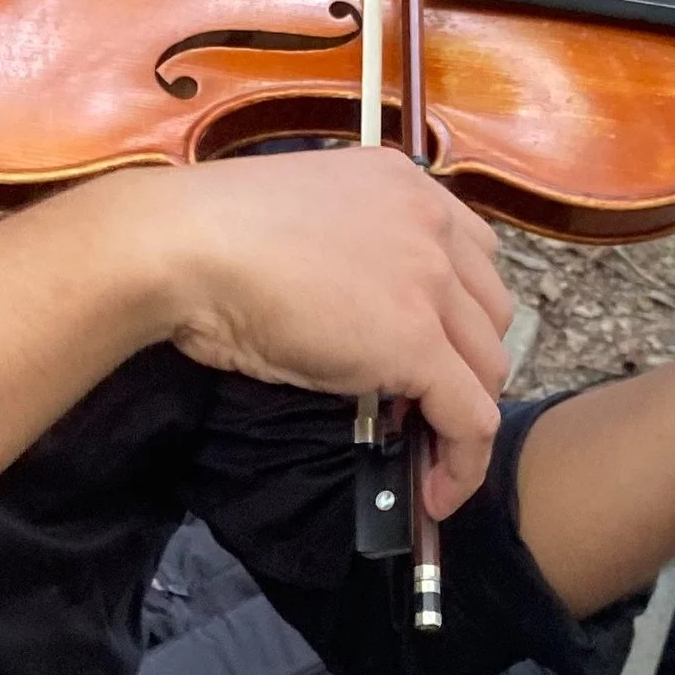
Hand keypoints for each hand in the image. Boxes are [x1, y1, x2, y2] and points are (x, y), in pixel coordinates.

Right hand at [97, 147, 513, 516]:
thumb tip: (358, 322)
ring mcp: (429, 282)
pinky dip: (462, 464)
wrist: (184, 245)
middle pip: (490, 311)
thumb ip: (352, 258)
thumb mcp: (305, 225)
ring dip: (465, 416)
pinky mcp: (415, 342)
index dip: (457, 313)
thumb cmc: (212, 232)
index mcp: (402, 182)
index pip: (473, 254)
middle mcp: (430, 223)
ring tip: (426, 454)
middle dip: (466, 362)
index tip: (429, 352)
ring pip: (489, 366)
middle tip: (420, 403)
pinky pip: (470, 417)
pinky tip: (436, 493)